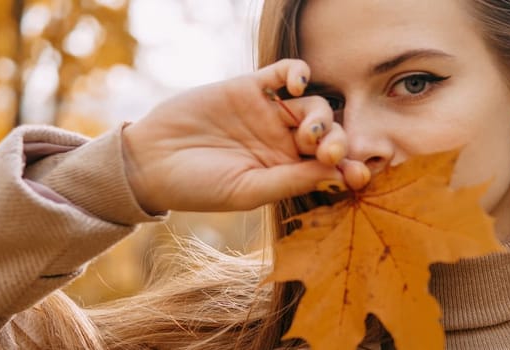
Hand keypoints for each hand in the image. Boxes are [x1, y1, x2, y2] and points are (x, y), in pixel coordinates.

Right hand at [121, 59, 370, 212]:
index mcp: (289, 171)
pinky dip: (299, 72)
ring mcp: (270, 112)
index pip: (331, 166)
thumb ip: (292, 181)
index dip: (350, 168)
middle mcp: (284, 141)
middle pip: (329, 133)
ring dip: (320, 116)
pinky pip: (285, 72)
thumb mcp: (248, 190)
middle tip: (329, 152)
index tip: (359, 175)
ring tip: (307, 133)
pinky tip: (298, 84)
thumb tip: (338, 173)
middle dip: (338, 142)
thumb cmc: (198, 187)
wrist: (150, 162)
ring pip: (314, 104)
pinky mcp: (251, 87)